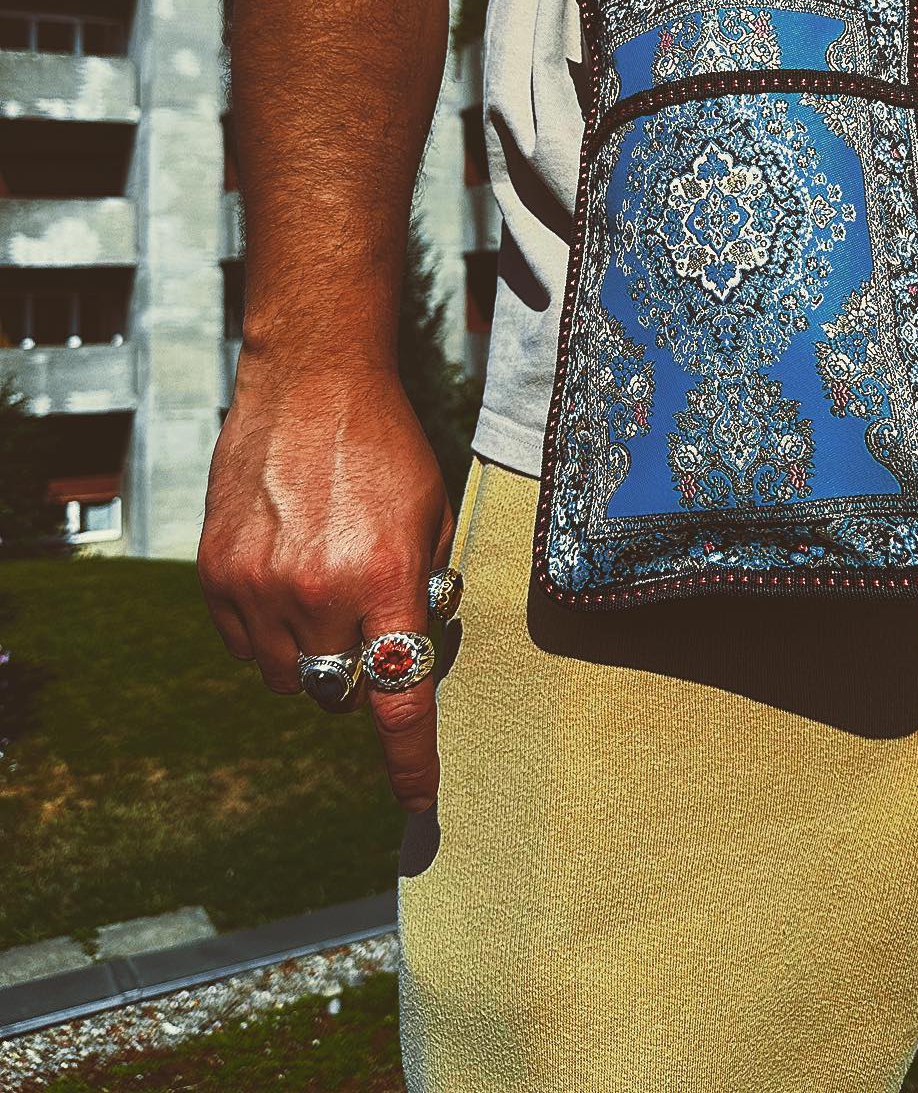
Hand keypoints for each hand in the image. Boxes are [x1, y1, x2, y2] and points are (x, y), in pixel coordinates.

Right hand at [198, 357, 454, 809]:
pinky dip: (267, 633)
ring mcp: (259, 584)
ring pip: (285, 679)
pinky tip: (286, 578)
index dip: (410, 761)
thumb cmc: (385, 446)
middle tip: (367, 623)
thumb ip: (422, 591)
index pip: (398, 696)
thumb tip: (410, 655)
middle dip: (359, 674)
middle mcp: (318, 590)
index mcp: (385, 577)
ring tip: (324, 591)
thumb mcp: (432, 516)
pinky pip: (242, 646)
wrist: (312, 381)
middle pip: (338, 692)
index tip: (419, 805)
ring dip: (310, 657)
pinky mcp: (216, 572)